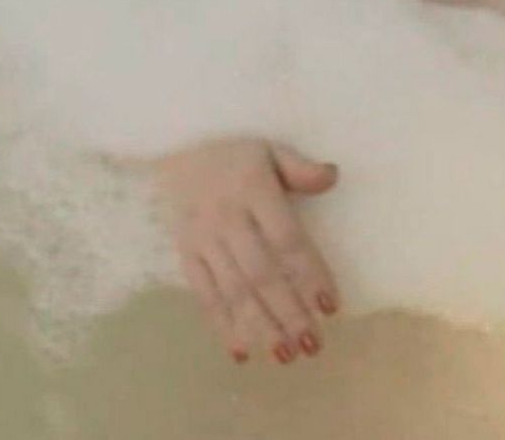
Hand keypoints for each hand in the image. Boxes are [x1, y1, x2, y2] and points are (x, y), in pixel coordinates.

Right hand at [153, 138, 339, 364]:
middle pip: (261, 273)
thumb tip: (333, 177)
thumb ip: (299, 168)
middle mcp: (226, 220)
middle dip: (288, 313)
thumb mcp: (270, 150)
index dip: (309, 274)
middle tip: (313, 345)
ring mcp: (202, 240)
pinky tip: (242, 351)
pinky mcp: (184, 254)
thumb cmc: (234, 155)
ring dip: (259, 326)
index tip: (331, 307)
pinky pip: (203, 293)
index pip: (286, 240)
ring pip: (233, 290)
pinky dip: (221, 324)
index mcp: (253, 191)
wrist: (172, 148)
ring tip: (285, 356)